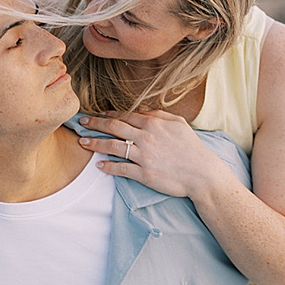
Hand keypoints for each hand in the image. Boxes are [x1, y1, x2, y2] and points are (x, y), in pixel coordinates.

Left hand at [78, 110, 224, 198]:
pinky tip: (99, 165)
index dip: (109, 114)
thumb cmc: (193, 148)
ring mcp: (144, 156)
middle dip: (95, 124)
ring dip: (95, 143)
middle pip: (114, 127)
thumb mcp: (179, 124)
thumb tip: (143, 110)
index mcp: (154, 123)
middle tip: (82, 123)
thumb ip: (159, 115)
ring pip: (113, 146)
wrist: (202, 173)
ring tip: (83, 142)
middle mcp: (146, 137)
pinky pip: (121, 168)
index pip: (125, 115)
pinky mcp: (144, 173)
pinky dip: (108, 166)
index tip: (97, 114)